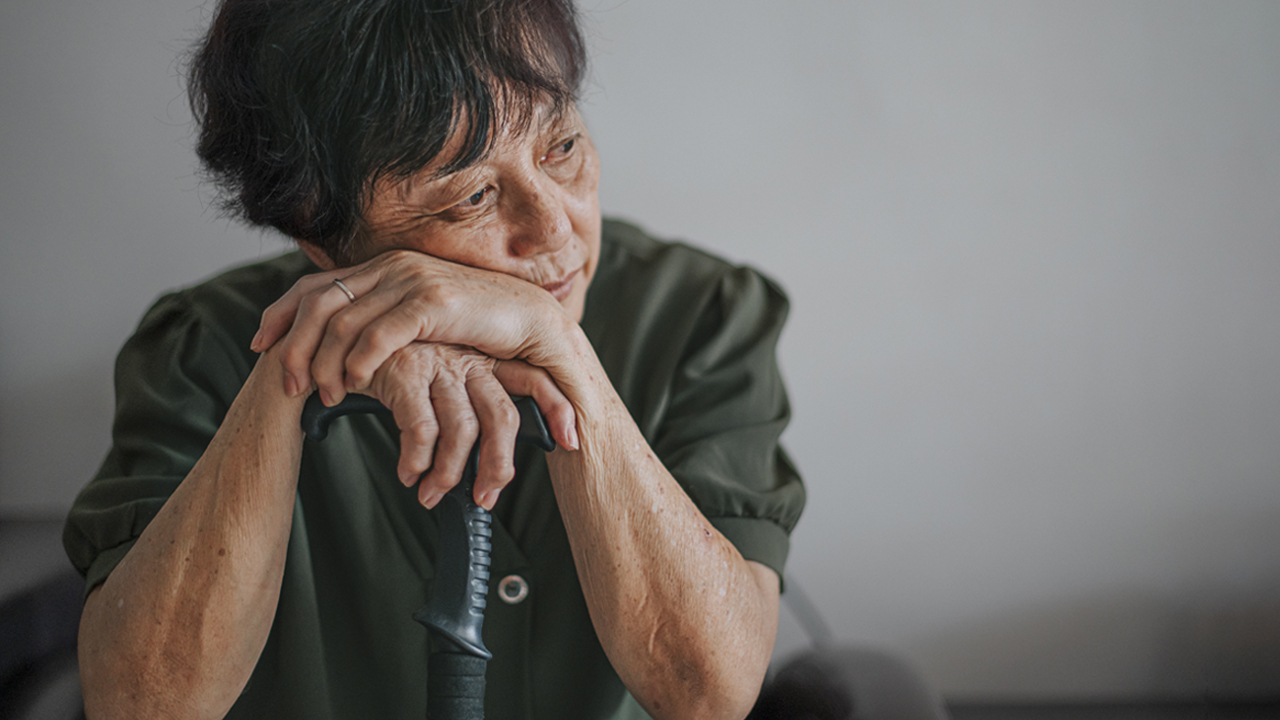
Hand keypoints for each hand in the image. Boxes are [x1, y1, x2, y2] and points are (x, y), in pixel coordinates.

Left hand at [252, 250, 571, 404]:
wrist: (533, 325)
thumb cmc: (479, 330)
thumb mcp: (422, 321)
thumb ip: (386, 321)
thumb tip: (346, 342)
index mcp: (384, 267)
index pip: (315, 285)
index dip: (281, 315)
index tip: (261, 346)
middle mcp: (393, 267)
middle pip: (318, 302)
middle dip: (294, 346)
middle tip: (287, 384)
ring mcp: (412, 281)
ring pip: (343, 321)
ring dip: (326, 363)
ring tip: (325, 395)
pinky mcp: (433, 303)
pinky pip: (379, 334)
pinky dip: (359, 361)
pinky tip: (355, 384)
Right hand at [365, 342, 576, 508]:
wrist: (341, 331)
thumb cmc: (393, 360)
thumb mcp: (437, 373)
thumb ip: (463, 402)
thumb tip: (482, 459)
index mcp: (482, 358)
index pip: (533, 379)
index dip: (556, 408)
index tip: (570, 442)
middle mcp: (466, 359)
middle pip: (502, 418)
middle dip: (498, 466)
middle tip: (485, 497)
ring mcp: (437, 364)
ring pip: (463, 430)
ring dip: (449, 474)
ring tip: (432, 494)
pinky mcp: (405, 371)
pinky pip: (422, 429)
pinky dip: (417, 461)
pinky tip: (408, 473)